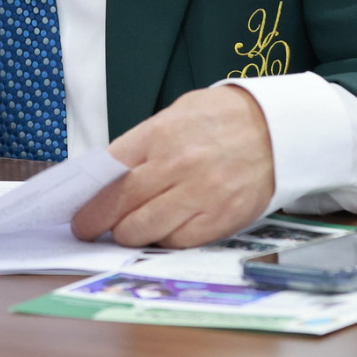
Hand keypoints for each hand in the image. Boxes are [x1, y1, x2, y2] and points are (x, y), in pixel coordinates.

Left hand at [71, 86, 273, 248]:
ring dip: (130, 235)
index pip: (110, 174)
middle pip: (122, 207)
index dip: (89, 200)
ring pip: (146, 230)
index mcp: (161, 134)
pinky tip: (163, 230)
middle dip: (100, 223)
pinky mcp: (222, 218)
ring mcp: (202, 194)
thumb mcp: (176, 115)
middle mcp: (179, 165)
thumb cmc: (222, 118)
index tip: (78, 214)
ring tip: (127, 230)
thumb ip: (142, 145)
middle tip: (91, 229)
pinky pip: (179, 241)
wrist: (278, 126)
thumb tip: (106, 177)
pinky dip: (165, 240)